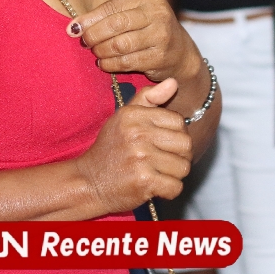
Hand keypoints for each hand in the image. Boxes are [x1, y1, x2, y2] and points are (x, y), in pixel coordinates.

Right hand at [74, 80, 192, 213]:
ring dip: (174, 175)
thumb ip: (148, 98)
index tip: (163, 144)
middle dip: (179, 156)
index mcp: (134, 115)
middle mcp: (137, 134)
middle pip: (186, 144)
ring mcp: (141, 158)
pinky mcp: (144, 181)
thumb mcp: (123, 118)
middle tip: (164, 162)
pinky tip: (155, 187)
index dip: (176, 135)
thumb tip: (173, 82)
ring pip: (183, 167)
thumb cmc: (110, 149)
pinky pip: (176, 187)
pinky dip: (169, 191)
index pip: (178, 121)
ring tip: (158, 173)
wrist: (88, 182)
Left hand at [78, 0, 202, 83]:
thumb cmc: (149, 29)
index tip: (73, 29)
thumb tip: (73, 26)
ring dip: (102, 51)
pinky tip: (104, 64)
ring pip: (120, 45)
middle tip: (85, 43)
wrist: (180, 53)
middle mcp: (158, 13)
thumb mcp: (133, 14)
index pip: (112, 6)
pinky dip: (111, 64)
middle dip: (94, 35)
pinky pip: (127, 61)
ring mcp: (161, 36)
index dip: (90, 19)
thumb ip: (108, 15)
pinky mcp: (160, 57)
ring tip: (96, 53)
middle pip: (116, 25)